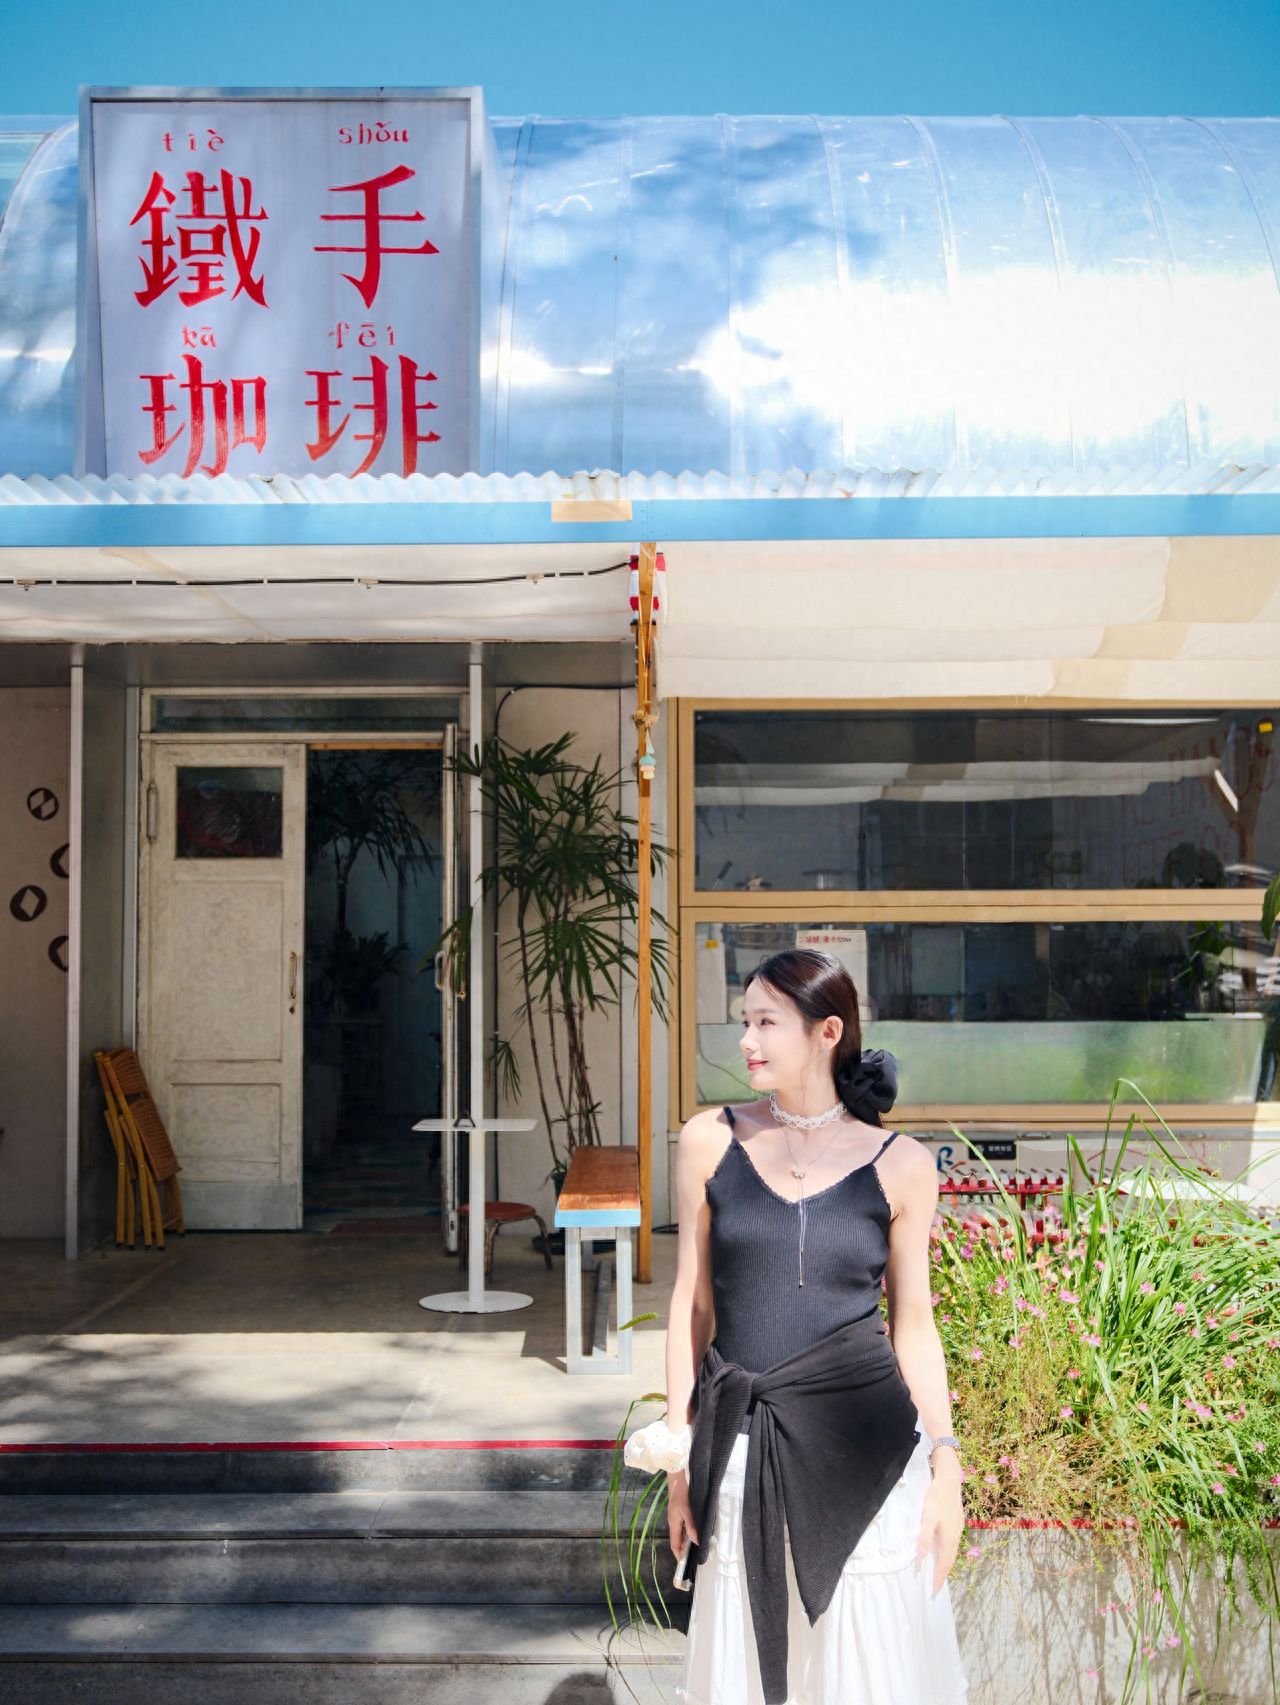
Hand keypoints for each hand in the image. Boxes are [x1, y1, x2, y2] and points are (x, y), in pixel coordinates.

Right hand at [666, 1467, 698, 1559]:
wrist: (678, 1478)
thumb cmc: (682, 1495)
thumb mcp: (688, 1511)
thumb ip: (691, 1527)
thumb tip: (696, 1542)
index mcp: (673, 1523)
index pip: (674, 1544)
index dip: (678, 1554)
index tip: (684, 1563)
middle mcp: (673, 1521)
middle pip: (677, 1539)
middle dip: (683, 1548)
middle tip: (693, 1556)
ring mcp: (675, 1515)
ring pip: (680, 1532)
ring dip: (686, 1540)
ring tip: (695, 1546)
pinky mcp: (678, 1510)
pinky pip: (682, 1525)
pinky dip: (687, 1531)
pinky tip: (694, 1531)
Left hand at [915, 1464, 963, 1593]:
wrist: (949, 1480)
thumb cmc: (937, 1498)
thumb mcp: (928, 1517)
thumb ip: (924, 1536)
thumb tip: (921, 1557)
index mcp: (949, 1538)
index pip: (945, 1563)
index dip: (940, 1576)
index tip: (935, 1589)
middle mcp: (956, 1535)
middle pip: (950, 1559)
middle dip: (944, 1572)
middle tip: (937, 1585)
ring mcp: (958, 1528)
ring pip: (952, 1550)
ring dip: (946, 1562)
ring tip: (939, 1571)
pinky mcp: (957, 1522)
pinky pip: (952, 1543)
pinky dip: (947, 1551)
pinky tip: (942, 1549)